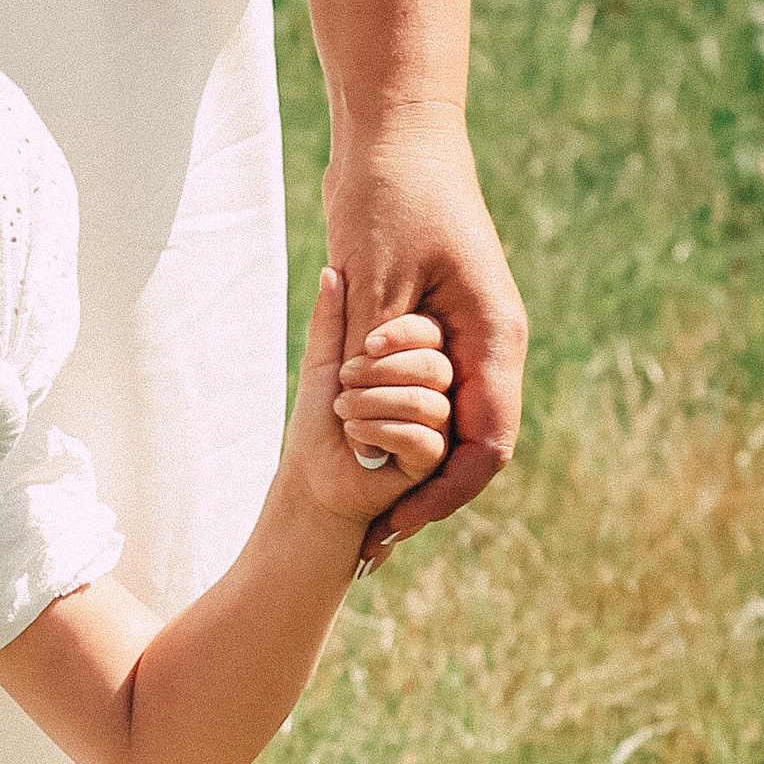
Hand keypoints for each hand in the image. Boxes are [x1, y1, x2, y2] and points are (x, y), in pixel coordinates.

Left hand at [282, 268, 452, 530]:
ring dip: (377, 404)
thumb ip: (331, 321)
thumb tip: (329, 275)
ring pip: (434, 403)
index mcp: (440, 344)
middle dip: (383, 378)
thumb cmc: (316, 417)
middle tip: (341, 383)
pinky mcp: (437, 457)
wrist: (307, 489)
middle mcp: (456, 385)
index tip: (361, 348)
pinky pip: (430, 439)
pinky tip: (352, 432)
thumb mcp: (323, 358)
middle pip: (439, 372)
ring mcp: (449, 420)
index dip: (403, 342)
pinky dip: (385, 430)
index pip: (437, 334)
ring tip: (341, 408)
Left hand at [322, 105, 525, 571]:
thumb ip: (378, 353)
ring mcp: (467, 336)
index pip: (486, 443)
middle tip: (376, 543)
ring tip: (367, 519)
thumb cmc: (388, 193)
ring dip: (412, 470)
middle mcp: (490, 343)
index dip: (444, 494)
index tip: (397, 527)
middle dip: (427, 497)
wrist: (394, 134)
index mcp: (493, 334)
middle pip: (472, 447)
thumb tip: (374, 427)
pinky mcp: (438, 327)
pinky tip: (361, 459)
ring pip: (451, 426)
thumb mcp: (375, 277)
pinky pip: (429, 397)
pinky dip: (400, 431)